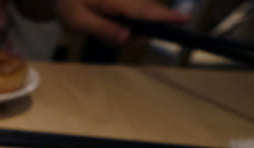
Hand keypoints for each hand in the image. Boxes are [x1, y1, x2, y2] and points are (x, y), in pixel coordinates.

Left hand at [54, 0, 188, 44]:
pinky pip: (127, 20)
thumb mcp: (78, 21)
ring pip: (135, 21)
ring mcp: (125, 1)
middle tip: (115, 38)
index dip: (165, 16)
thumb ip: (102, 29)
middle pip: (144, 16)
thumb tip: (127, 37)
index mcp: (115, 0)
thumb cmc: (68, 5)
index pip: (144, 10)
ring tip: (98, 30)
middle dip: (136, 33)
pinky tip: (100, 27)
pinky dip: (117, 29)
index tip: (185, 19)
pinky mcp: (123, 5)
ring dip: (122, 32)